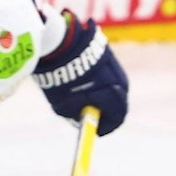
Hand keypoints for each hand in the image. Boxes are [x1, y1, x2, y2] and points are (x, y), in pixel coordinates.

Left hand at [34, 13, 128, 133]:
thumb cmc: (59, 78)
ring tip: (89, 99)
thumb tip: (84, 120)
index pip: (117, 118)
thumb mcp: (65, 107)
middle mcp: (119, 81)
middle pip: (120, 102)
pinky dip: (102, 82)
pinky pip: (109, 73)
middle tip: (95, 117)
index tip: (97, 131)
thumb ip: (79, 116)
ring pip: (116, 87)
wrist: (56, 43)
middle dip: (109, 112)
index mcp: (112, 96)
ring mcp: (115, 65)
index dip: (107, 127)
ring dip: (106, 96)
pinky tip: (87, 82)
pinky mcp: (107, 53)